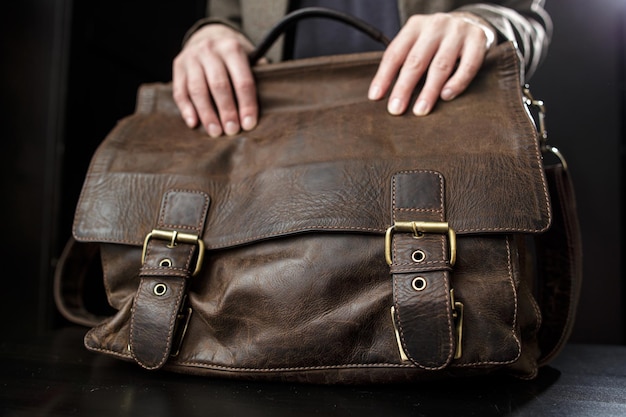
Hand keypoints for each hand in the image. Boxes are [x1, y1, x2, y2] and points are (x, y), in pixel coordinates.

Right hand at [173, 24, 258, 136]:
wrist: (208, 36)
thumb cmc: (234, 57)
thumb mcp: (249, 57)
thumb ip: (259, 76)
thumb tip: (271, 101)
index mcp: (232, 48)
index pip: (242, 80)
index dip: (247, 104)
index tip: (249, 124)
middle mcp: (210, 50)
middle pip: (219, 85)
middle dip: (227, 111)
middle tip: (232, 131)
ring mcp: (191, 58)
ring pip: (198, 90)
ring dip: (207, 114)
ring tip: (215, 132)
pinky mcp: (178, 67)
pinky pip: (180, 91)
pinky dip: (186, 109)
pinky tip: (194, 123)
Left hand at [368, 12, 495, 115]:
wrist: (472, 21)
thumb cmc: (438, 41)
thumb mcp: (418, 43)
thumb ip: (404, 62)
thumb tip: (383, 94)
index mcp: (415, 27)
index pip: (395, 53)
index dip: (384, 76)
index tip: (376, 97)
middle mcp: (435, 26)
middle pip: (416, 60)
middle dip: (404, 87)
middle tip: (396, 109)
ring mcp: (458, 32)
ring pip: (440, 65)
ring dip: (429, 90)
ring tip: (420, 110)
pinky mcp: (478, 41)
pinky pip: (468, 65)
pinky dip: (457, 82)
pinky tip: (446, 96)